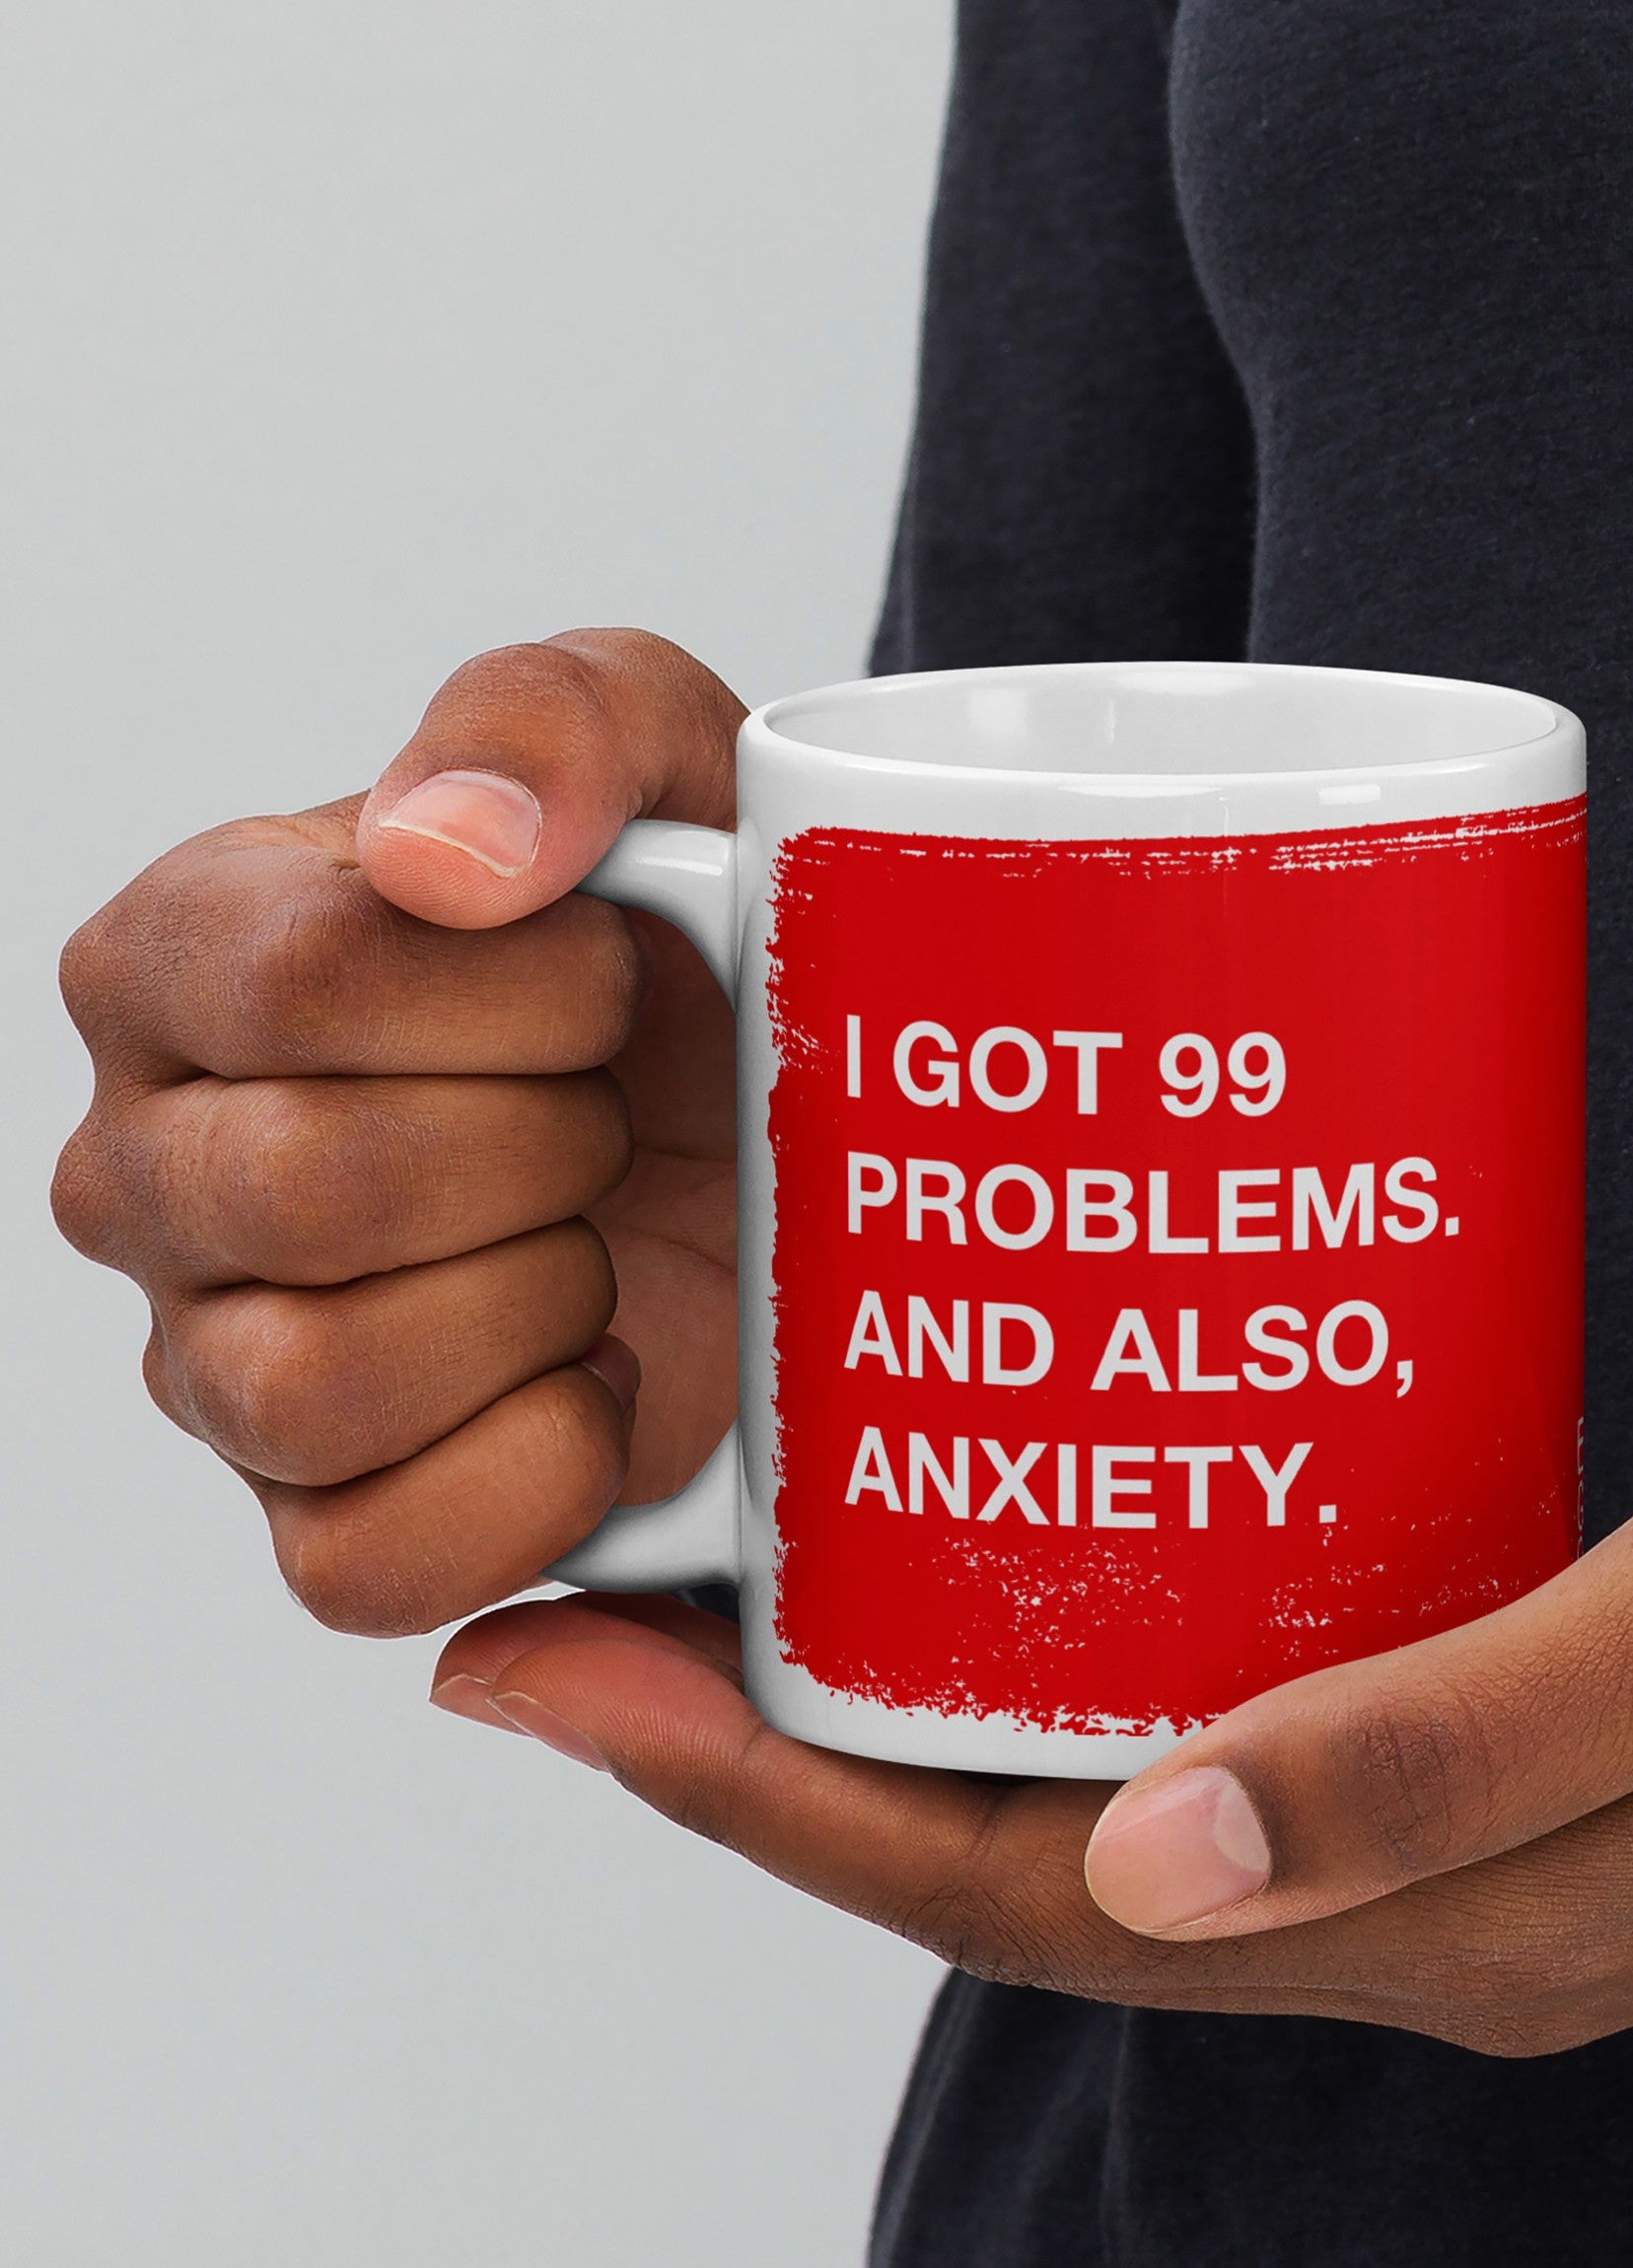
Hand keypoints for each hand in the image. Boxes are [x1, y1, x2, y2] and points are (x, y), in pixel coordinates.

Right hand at [53, 629, 744, 1631]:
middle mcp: (152, 1165)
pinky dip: (530, 1482)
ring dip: (533, 1306)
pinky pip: (363, 1564)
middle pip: (315, 1189)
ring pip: (315, 1387)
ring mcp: (215, 1359)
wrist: (778, 1115)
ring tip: (600, 1240)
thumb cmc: (690, 935)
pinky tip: (605, 1379)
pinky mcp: (320, 1515)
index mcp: (184, 956)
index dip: (528, 996)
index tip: (619, 979)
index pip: (305, 981)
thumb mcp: (664, 756)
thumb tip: (440, 852)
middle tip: (619, 1120)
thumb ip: (551, 723)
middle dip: (548, 1150)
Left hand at [429, 1326, 1632, 2053]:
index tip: (560, 1680)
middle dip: (773, 1756)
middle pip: (1013, 1853)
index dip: (761, 1800)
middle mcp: (1427, 1894)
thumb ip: (1457, 1741)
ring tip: (757, 1564)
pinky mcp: (1521, 1717)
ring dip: (915, 1696)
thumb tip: (1153, 1858)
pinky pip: (1239, 1706)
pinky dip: (1093, 1640)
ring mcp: (1472, 1818)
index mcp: (1454, 1908)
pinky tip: (1047, 1525)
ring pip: (1106, 1785)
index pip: (1011, 1885)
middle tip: (589, 1615)